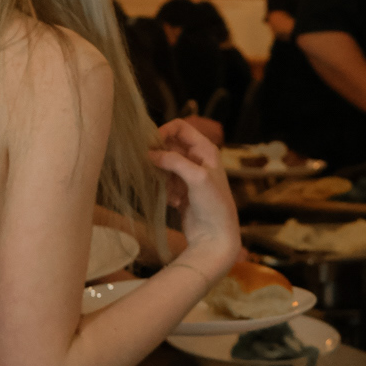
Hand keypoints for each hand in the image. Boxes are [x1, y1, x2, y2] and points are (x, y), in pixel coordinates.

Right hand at [149, 120, 240, 280]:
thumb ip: (174, 161)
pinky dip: (165, 189)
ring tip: (167, 189)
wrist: (216, 238)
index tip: (149, 144)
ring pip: (165, 165)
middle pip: (170, 146)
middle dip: (159, 155)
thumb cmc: (213, 204)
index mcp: (205, 149)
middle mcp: (197, 159)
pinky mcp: (181, 191)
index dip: (164, 131)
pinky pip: (165, 182)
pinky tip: (173, 202)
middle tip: (149, 166)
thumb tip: (150, 153)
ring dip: (161, 175)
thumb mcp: (197, 177)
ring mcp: (189, 176)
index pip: (180, 127)